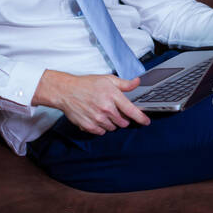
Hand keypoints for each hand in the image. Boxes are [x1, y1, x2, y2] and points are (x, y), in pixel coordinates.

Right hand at [33, 70, 150, 134]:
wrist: (66, 91)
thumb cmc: (86, 84)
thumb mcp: (107, 79)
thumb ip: (124, 84)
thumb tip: (137, 82)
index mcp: (113, 96)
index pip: (132, 111)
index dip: (141, 118)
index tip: (146, 122)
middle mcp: (106, 108)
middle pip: (123, 122)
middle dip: (123, 119)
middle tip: (116, 111)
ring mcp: (97, 118)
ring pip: (113, 128)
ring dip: (112, 123)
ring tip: (104, 113)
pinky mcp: (89, 126)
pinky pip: (101, 132)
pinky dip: (102, 127)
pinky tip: (97, 118)